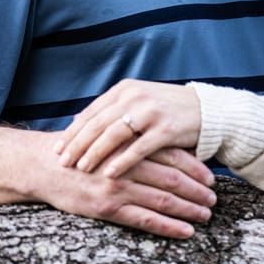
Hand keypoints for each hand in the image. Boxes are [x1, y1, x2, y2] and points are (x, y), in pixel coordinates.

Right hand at [44, 145, 215, 239]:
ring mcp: (117, 187)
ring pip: (163, 200)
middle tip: (214, 199)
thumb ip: (134, 141)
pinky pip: (145, 220)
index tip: (211, 177)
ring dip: (189, 209)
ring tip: (206, 216)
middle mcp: (127, 164)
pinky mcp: (107, 208)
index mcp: (130, 144)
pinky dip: (169, 226)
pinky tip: (186, 232)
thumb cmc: (79, 151)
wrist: (44, 165)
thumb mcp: (108, 137)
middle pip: (172, 178)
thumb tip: (167, 146)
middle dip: (197, 190)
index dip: (195, 167)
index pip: (172, 155)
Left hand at [56, 79, 202, 177]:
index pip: (91, 112)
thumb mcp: (138, 102)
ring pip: (113, 134)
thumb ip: (112, 110)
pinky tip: (109, 173)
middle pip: (98, 123)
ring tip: (80, 168)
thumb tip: (78, 121)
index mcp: (125, 89)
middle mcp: (135, 97)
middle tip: (62, 161)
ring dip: (95, 152)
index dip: (73, 131)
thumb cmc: (167, 110)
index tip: (57, 148)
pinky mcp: (166, 129)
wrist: (206, 111)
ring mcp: (150, 112)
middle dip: (77, 144)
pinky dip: (121, 161)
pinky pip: (138, 148)